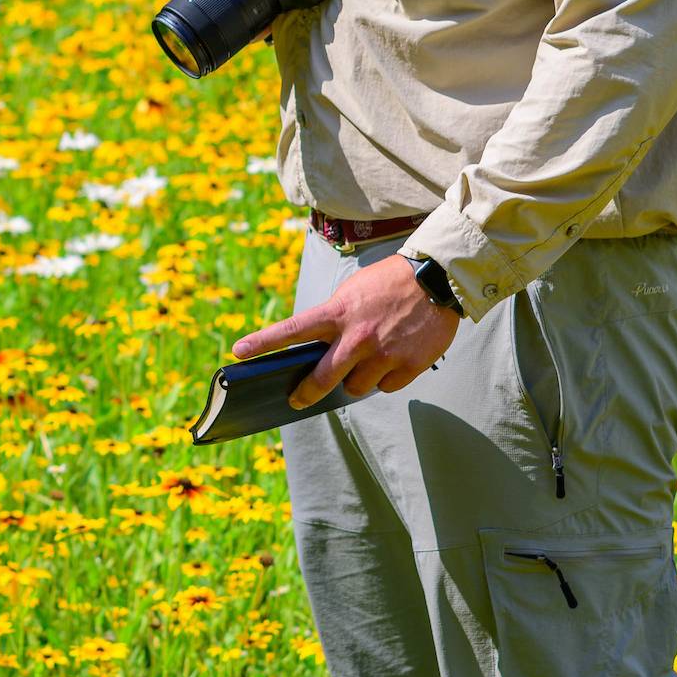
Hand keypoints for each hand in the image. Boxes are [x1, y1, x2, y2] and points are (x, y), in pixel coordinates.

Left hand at [232, 253, 459, 409]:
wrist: (438, 278)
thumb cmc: (390, 282)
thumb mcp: (353, 292)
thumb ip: (335, 319)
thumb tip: (322, 353)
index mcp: (338, 312)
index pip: (292, 330)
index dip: (262, 342)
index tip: (237, 352)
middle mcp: (357, 336)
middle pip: (321, 378)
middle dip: (306, 393)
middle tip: (297, 398)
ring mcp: (383, 354)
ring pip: (355, 387)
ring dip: (356, 379)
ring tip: (370, 357)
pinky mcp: (408, 366)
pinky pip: (386, 387)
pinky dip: (387, 377)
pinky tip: (396, 356)